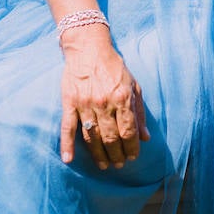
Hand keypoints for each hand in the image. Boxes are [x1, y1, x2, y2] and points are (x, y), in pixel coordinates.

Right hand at [59, 31, 149, 169]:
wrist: (89, 48)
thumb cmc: (114, 67)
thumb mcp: (133, 86)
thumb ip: (139, 112)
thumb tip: (145, 137)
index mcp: (122, 98)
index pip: (129, 131)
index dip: (131, 148)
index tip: (133, 156)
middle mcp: (104, 103)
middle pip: (111, 138)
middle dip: (117, 155)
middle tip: (119, 164)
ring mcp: (85, 104)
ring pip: (92, 137)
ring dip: (98, 154)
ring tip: (104, 165)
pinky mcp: (69, 102)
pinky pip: (67, 127)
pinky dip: (67, 144)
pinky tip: (68, 159)